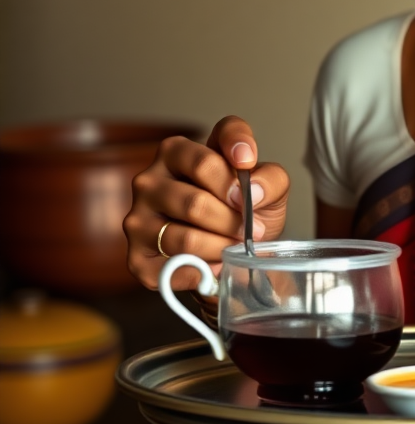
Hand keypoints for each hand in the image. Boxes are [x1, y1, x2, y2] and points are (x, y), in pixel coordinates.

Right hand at [124, 115, 289, 290]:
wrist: (236, 241)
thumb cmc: (245, 203)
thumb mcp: (268, 182)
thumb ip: (269, 177)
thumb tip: (253, 192)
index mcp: (176, 151)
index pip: (203, 161)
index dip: (233, 178)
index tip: (252, 192)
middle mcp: (148, 181)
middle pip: (195, 204)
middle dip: (233, 221)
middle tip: (252, 230)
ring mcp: (137, 219)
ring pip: (185, 239)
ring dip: (221, 247)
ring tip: (236, 247)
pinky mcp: (137, 257)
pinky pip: (174, 270)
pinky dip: (204, 272)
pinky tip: (218, 265)